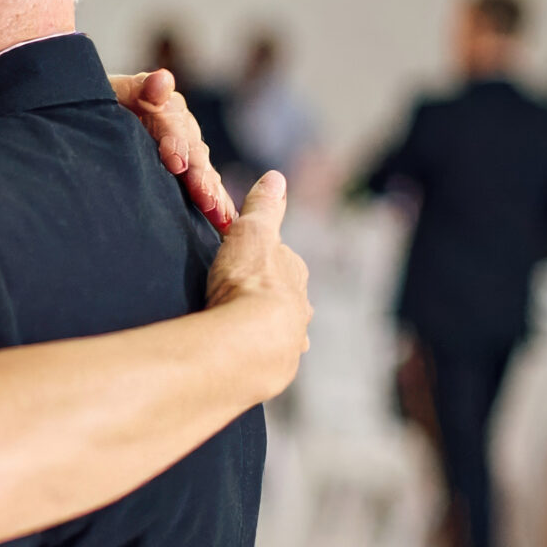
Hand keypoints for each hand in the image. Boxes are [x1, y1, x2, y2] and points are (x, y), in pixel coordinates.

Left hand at [111, 70, 234, 231]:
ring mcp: (184, 149)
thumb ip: (137, 87)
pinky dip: (216, 201)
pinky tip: (225, 221)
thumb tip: (163, 80)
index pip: (173, 123)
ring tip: (219, 214)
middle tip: (203, 196)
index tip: (175, 163)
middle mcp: (179, 126)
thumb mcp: (111, 92)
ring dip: (212, 191)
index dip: (175, 142)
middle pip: (194, 149)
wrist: (88, 119)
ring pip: (202, 169)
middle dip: (199, 174)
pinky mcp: (184, 170)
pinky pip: (203, 185)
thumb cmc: (97, 104)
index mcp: (163, 104)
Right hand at [206, 171, 311, 400]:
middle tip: (246, 299)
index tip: (249, 262)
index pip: (285, 261)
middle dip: (274, 298)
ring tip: (248, 333)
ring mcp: (291, 340)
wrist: (251, 340)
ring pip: (285, 331)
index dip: (267, 260)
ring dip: (271, 330)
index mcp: (294, 272)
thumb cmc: (248, 282)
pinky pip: (270, 359)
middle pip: (289, 298)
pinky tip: (249, 359)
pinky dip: (261, 356)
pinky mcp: (278, 368)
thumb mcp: (251, 231)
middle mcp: (300, 307)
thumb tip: (276, 177)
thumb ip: (263, 206)